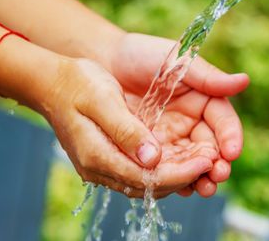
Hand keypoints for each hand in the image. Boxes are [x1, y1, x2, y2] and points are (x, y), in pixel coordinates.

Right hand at [38, 57, 223, 197]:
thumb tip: (153, 158)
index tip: (208, 162)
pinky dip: (167, 168)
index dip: (181, 173)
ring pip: (148, 182)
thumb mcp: (102, 100)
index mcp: (98, 155)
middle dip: (186, 178)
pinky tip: (185, 158)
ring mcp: (104, 165)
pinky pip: (142, 171)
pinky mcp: (111, 158)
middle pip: (150, 185)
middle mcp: (101, 167)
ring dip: (179, 176)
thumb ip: (126, 131)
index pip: (146, 177)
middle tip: (216, 165)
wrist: (52, 82)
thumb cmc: (76, 84)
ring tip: (208, 163)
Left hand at [103, 33, 249, 196]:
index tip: (232, 151)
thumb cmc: (142, 54)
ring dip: (199, 177)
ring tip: (204, 188)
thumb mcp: (176, 61)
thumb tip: (243, 82)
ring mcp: (171, 139)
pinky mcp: (150, 151)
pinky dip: (173, 180)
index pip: (223, 122)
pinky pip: (165, 169)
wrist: (104, 61)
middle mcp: (191, 123)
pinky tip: (177, 188)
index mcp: (204, 100)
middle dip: (217, 164)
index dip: (230, 137)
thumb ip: (208, 77)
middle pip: (211, 148)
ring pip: (190, 163)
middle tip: (218, 175)